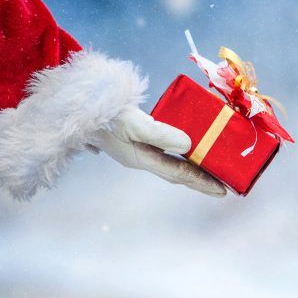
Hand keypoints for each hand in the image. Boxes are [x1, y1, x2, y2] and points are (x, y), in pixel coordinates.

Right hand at [91, 106, 226, 196]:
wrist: (73, 106)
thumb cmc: (103, 115)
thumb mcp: (133, 122)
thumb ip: (160, 134)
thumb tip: (189, 146)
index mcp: (141, 159)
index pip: (179, 174)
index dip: (202, 182)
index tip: (224, 191)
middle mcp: (140, 158)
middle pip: (177, 173)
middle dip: (200, 180)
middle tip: (224, 187)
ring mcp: (135, 150)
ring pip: (170, 164)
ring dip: (190, 169)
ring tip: (211, 171)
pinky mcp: (132, 139)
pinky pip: (163, 152)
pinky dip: (178, 155)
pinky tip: (186, 152)